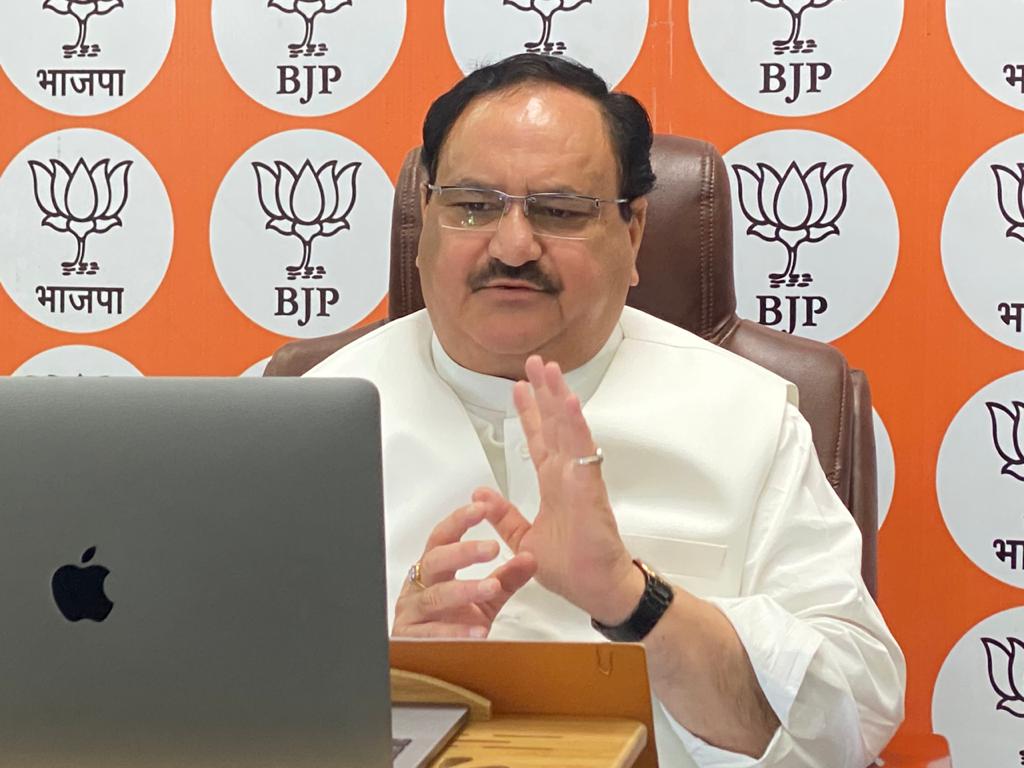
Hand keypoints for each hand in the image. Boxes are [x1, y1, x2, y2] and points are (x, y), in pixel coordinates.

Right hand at [392, 500, 536, 638]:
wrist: (429, 659)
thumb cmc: (450, 621)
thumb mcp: (483, 597)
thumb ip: (505, 578)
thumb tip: (531, 559)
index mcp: (434, 569)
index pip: (444, 537)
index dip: (460, 521)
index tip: (482, 508)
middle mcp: (419, 586)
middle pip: (436, 560)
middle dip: (463, 552)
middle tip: (491, 548)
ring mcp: (413, 612)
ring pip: (436, 596)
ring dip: (465, 590)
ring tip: (491, 587)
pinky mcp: (412, 639)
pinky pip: (433, 634)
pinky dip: (457, 632)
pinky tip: (478, 630)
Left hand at [477, 355, 640, 622]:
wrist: (597, 590)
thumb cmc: (573, 568)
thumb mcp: (524, 540)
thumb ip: (505, 516)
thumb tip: (481, 492)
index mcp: (554, 484)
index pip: (539, 439)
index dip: (530, 413)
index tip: (519, 388)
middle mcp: (567, 475)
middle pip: (554, 424)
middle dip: (544, 392)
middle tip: (536, 363)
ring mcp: (580, 478)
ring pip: (567, 428)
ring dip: (558, 396)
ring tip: (550, 369)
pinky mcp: (590, 488)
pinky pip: (582, 450)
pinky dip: (575, 425)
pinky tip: (569, 401)